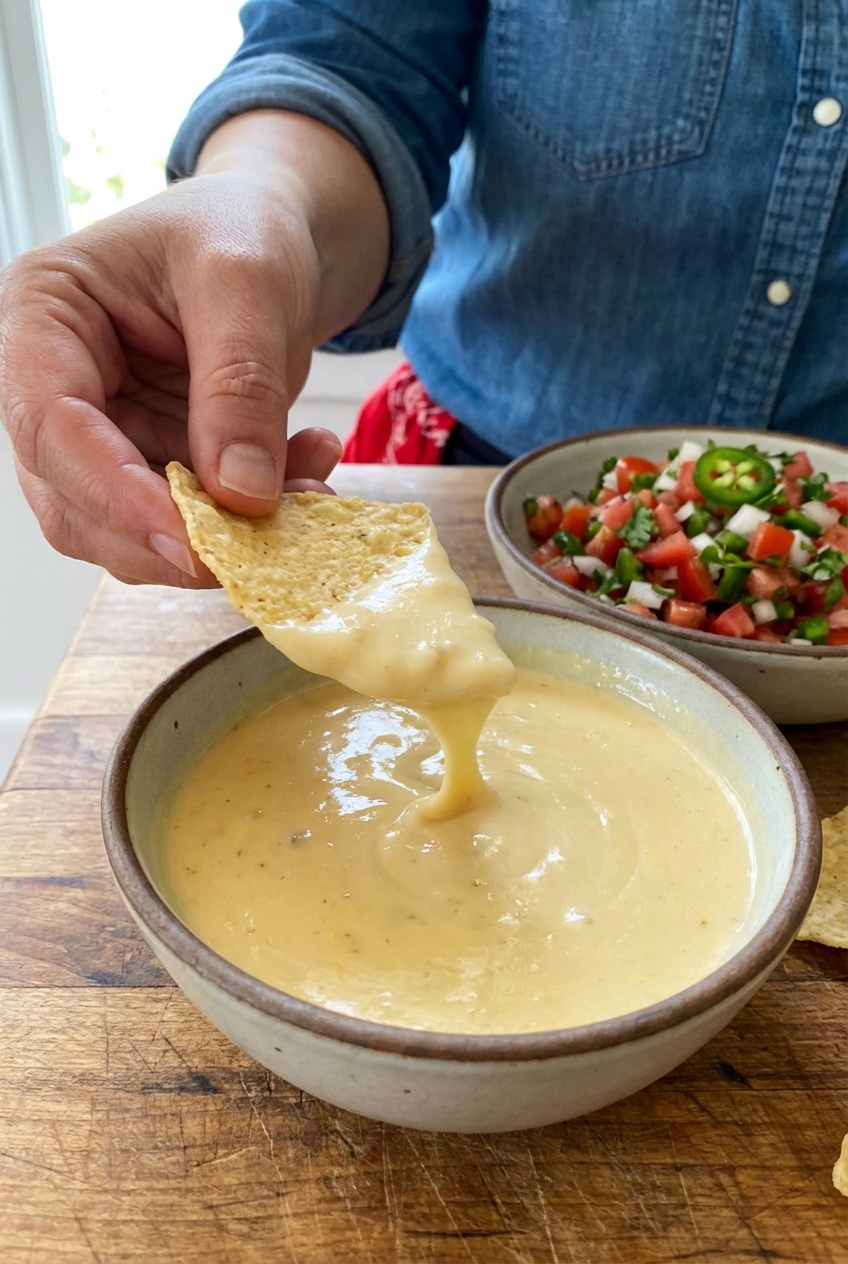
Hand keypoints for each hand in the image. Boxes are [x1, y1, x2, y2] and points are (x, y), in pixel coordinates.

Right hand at [0, 113, 388, 586]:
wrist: (274, 237)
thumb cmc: (242, 227)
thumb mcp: (248, 281)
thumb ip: (240, 384)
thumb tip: (241, 494)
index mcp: (42, 317)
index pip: (49, 424)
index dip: (112, 492)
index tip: (188, 538)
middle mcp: (55, 387)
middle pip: (75, 500)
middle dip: (168, 537)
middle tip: (258, 548)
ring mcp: (102, 436)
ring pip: (128, 532)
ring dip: (217, 539)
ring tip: (309, 493)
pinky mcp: (153, 466)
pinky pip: (189, 522)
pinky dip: (249, 523)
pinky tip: (309, 477)